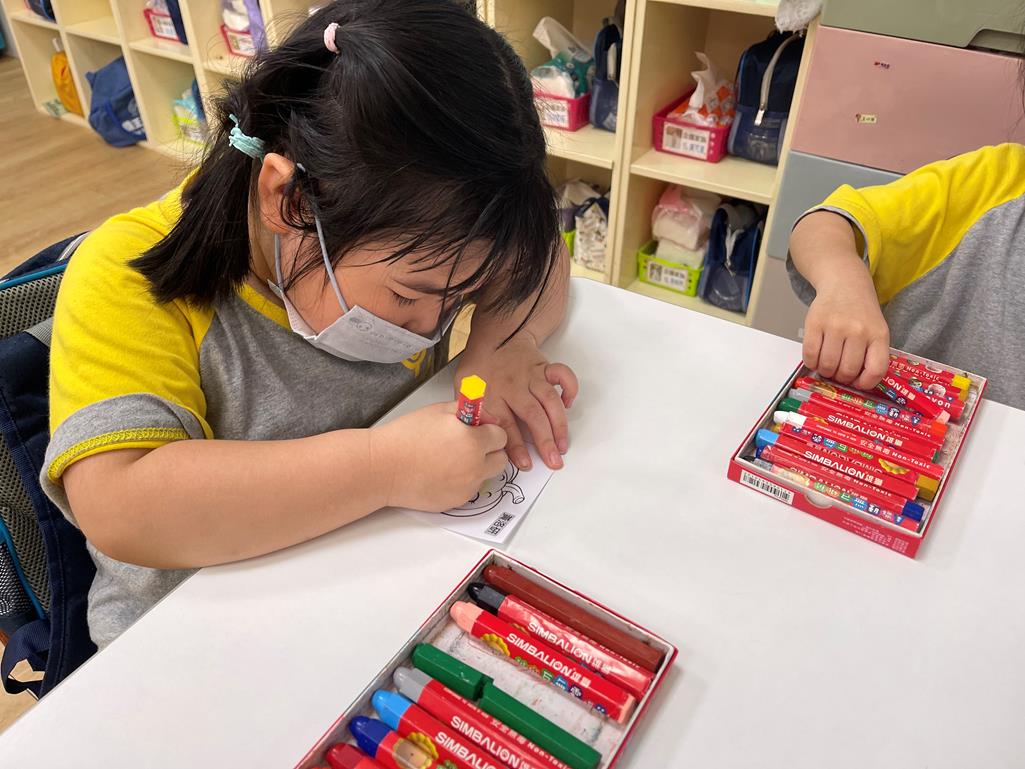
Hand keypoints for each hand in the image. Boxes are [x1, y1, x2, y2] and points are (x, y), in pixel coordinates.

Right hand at [370, 402, 507, 511]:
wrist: (383, 468)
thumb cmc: (406, 436)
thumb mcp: (439, 411)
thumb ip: (468, 411)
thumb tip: (484, 417)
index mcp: (473, 440)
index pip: (501, 436)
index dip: (490, 431)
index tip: (479, 430)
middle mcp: (475, 466)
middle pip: (501, 460)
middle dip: (490, 451)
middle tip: (470, 445)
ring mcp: (467, 486)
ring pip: (487, 476)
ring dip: (478, 467)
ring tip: (453, 459)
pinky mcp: (457, 501)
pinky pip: (471, 489)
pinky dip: (463, 482)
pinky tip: (442, 473)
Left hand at [455, 333, 577, 471]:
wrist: (495, 336)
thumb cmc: (480, 367)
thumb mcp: (465, 390)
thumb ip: (473, 413)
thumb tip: (481, 441)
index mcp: (492, 393)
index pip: (505, 425)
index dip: (516, 447)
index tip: (526, 464)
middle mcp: (513, 385)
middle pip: (532, 415)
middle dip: (544, 440)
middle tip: (554, 461)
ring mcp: (531, 375)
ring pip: (549, 400)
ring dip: (559, 423)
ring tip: (563, 444)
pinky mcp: (544, 367)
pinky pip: (562, 374)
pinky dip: (570, 388)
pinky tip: (568, 404)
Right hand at [803, 270, 889, 390]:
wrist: (845, 283)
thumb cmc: (861, 311)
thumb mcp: (876, 329)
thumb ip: (871, 353)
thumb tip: (856, 382)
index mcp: (878, 334)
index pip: (876, 369)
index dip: (866, 383)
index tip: (858, 383)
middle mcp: (858, 331)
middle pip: (847, 370)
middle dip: (842, 378)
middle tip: (839, 374)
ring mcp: (835, 326)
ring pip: (827, 365)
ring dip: (826, 371)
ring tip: (827, 366)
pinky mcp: (815, 323)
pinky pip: (810, 355)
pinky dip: (812, 363)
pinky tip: (816, 359)